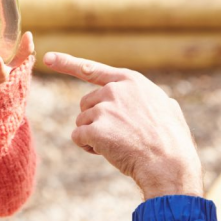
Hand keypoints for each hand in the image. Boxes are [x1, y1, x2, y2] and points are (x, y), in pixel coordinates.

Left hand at [43, 52, 204, 199]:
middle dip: (96, 120)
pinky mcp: (95, 129)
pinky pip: (78, 137)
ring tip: (118, 144)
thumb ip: (153, 101)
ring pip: (81, 121)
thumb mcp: (169, 109)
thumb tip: (160, 101)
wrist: (169, 163)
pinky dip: (88, 147)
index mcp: (130, 81)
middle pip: (86, 104)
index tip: (48, 58)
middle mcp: (115, 90)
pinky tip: (109, 152)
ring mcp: (104, 108)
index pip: (92, 69)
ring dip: (93, 135)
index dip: (67, 63)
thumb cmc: (172, 141)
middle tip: (119, 135)